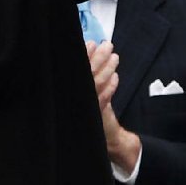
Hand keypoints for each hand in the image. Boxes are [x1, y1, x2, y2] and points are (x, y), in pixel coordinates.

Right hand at [86, 41, 140, 174]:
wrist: (93, 141)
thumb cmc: (83, 114)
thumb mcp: (80, 96)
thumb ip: (81, 76)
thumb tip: (90, 53)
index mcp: (70, 90)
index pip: (77, 69)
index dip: (84, 55)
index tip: (91, 44)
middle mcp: (76, 96)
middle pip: (87, 73)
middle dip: (99, 58)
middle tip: (108, 46)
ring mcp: (86, 105)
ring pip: (98, 83)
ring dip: (107, 68)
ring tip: (114, 57)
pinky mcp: (96, 115)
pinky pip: (105, 98)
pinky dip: (111, 86)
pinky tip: (115, 77)